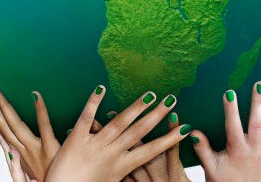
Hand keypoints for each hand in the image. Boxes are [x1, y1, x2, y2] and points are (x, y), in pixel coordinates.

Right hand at [0, 88, 61, 181]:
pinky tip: (35, 95)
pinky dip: (40, 110)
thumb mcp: (25, 171)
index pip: (3, 131)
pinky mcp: (51, 148)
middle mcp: (24, 150)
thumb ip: (12, 156)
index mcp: (20, 154)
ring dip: (5, 108)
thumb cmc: (45, 180)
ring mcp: (36, 149)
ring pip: (17, 126)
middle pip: (5, 126)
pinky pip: (45, 126)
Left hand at [46, 86, 190, 181]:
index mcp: (121, 167)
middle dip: (157, 115)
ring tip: (150, 94)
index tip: (184, 128)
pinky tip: (101, 88)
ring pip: (118, 123)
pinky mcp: (75, 140)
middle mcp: (111, 154)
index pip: (151, 151)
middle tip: (171, 100)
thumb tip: (139, 161)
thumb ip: (125, 171)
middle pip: (139, 132)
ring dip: (136, 107)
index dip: (169, 139)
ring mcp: (94, 145)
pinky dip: (93, 102)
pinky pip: (86, 118)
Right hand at [190, 82, 260, 181]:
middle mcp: (256, 149)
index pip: (233, 127)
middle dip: (259, 102)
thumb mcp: (211, 169)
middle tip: (260, 83)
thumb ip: (203, 149)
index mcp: (238, 151)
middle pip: (258, 123)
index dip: (231, 110)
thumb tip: (193, 132)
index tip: (229, 92)